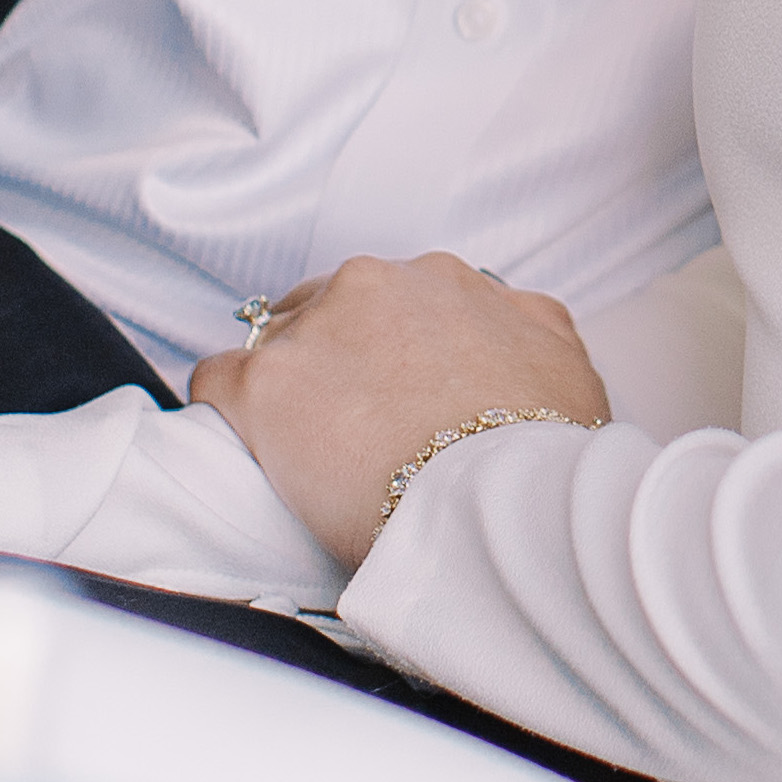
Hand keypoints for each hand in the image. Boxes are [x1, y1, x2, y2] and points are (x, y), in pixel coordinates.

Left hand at [190, 256, 608, 573]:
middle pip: (325, 309)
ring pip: (272, 341)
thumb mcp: (566, 362)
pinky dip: (226, 410)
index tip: (387, 388)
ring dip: (284, 386)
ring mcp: (314, 331)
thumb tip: (511, 323)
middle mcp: (375, 287)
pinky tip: (245, 445)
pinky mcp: (262, 386)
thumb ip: (528, 326)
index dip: (384, 349)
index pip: (389, 298)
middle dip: (330, 359)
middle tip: (347, 424)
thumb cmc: (538, 450)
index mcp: (443, 280)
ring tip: (300, 446)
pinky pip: (216, 380)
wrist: (498, 501)